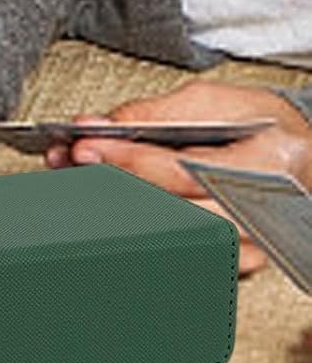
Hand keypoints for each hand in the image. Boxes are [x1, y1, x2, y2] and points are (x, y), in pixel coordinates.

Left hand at [62, 81, 311, 275]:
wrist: (303, 155)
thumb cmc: (266, 127)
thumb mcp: (217, 103)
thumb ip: (159, 114)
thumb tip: (104, 125)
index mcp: (267, 163)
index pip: (184, 170)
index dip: (129, 160)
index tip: (85, 145)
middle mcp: (261, 210)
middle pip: (171, 210)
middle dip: (113, 183)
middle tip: (73, 162)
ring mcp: (251, 241)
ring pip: (171, 236)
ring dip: (118, 207)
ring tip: (82, 180)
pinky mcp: (238, 259)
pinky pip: (181, 252)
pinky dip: (141, 229)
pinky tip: (111, 208)